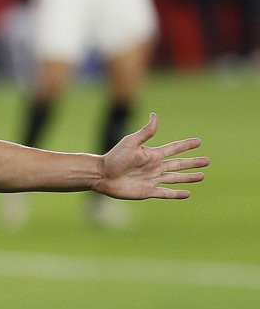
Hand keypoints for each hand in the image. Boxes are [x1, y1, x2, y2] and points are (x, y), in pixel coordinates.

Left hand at [94, 113, 208, 199]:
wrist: (102, 175)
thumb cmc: (114, 157)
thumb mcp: (131, 142)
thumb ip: (146, 132)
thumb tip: (155, 115)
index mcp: (152, 155)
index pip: (174, 149)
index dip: (186, 145)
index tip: (199, 141)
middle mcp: (155, 167)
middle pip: (179, 164)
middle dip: (193, 163)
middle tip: (207, 161)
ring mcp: (152, 179)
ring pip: (176, 178)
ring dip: (189, 177)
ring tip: (202, 176)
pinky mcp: (148, 191)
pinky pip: (166, 192)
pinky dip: (177, 194)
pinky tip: (187, 193)